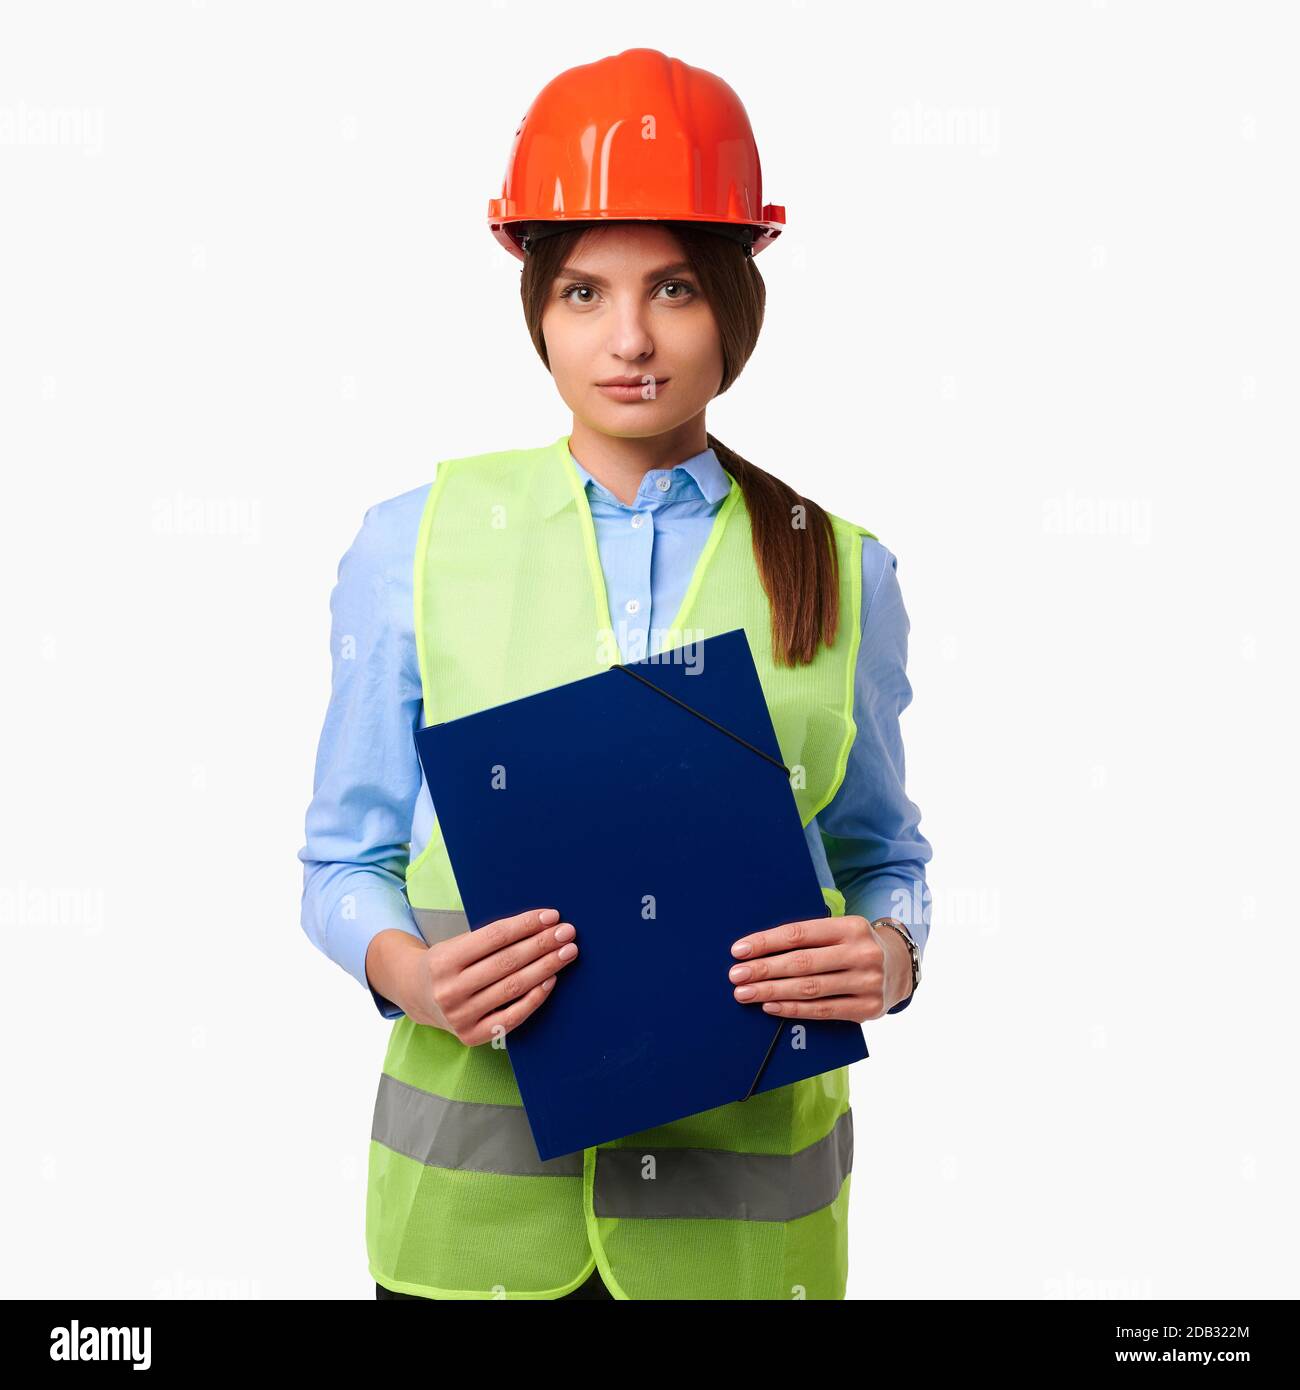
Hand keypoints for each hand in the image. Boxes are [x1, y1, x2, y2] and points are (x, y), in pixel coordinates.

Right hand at [368, 908, 577, 1040]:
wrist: (417, 996)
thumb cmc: (448, 963)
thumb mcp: (457, 944)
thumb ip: (491, 939)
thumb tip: (541, 924)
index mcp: (444, 960)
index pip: (494, 937)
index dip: (525, 925)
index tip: (551, 916)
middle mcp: (450, 989)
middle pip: (507, 962)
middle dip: (542, 945)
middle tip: (567, 932)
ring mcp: (460, 1016)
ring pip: (513, 987)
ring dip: (546, 967)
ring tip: (566, 953)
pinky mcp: (471, 1036)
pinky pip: (512, 1017)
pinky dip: (535, 998)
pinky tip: (551, 980)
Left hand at [727, 914, 911, 1022]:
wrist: (899, 967)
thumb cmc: (854, 946)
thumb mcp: (840, 931)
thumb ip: (809, 938)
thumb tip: (758, 949)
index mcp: (851, 926)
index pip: (800, 933)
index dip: (767, 942)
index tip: (739, 950)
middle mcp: (862, 953)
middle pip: (802, 963)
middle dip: (764, 970)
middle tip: (736, 976)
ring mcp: (867, 982)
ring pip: (810, 988)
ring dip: (772, 992)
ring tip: (746, 993)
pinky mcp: (868, 1008)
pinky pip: (823, 1011)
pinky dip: (793, 1009)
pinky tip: (771, 1006)